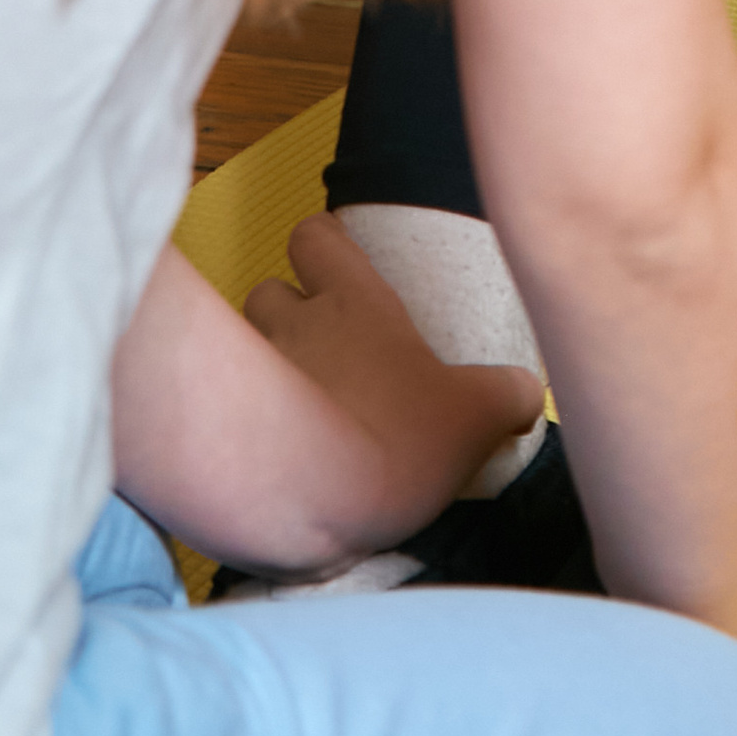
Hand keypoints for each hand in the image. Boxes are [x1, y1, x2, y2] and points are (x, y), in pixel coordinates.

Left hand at [242, 213, 542, 555]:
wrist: (302, 499)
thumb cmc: (392, 441)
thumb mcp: (476, 416)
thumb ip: (507, 396)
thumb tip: (526, 393)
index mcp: (356, 302)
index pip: (318, 236)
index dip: (323, 250)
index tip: (340, 273)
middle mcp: (294, 323)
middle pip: (267, 290)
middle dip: (285, 316)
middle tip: (319, 356)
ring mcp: (246, 371)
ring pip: (235, 345)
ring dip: (257, 368)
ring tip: (289, 410)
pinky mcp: (211, 424)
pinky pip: (213, 411)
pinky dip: (231, 427)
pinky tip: (261, 464)